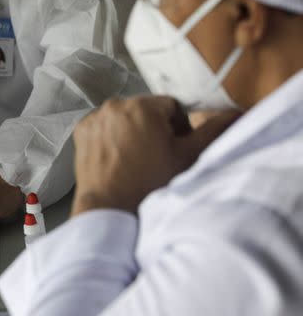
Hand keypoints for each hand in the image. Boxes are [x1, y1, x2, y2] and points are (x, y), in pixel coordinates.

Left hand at [71, 96, 239, 215]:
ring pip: (124, 118)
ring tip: (138, 160)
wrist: (111, 209)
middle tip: (157, 157)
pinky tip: (119, 159)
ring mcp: (95, 119)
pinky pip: (104, 127)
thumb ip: (213, 131)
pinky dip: (112, 137)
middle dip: (155, 129)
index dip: (178, 128)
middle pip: (146, 110)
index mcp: (143, 106)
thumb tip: (234, 114)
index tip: (175, 148)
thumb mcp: (188, 157)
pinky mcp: (82, 132)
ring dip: (133, 132)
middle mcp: (115, 106)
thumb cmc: (150, 184)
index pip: (172, 107)